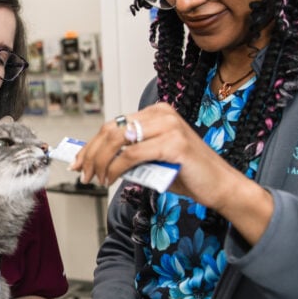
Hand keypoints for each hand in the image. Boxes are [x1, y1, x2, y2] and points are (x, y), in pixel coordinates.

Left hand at [71, 104, 269, 232]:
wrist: (220, 186)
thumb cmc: (188, 173)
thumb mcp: (152, 160)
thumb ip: (129, 155)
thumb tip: (96, 162)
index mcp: (156, 112)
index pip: (113, 124)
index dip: (91, 144)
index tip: (77, 161)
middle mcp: (162, 114)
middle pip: (111, 129)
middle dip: (90, 153)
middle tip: (82, 172)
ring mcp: (168, 127)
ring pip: (118, 140)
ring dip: (100, 162)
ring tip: (95, 179)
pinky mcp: (173, 144)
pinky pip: (132, 155)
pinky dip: (115, 168)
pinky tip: (110, 179)